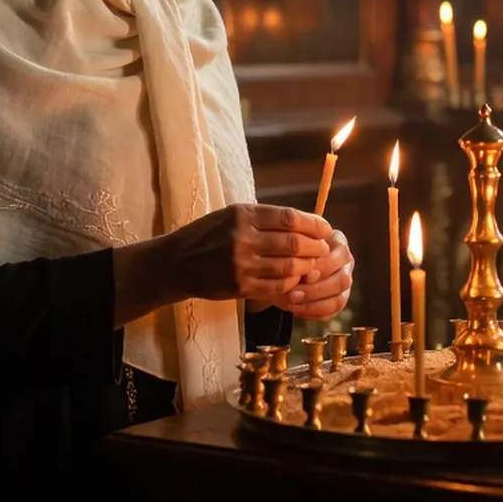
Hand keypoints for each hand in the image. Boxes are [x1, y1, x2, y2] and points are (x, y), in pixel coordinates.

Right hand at [161, 203, 331, 303]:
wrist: (177, 262)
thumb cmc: (209, 234)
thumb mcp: (232, 214)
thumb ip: (265, 218)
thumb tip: (305, 223)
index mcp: (243, 214)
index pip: (290, 218)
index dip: (314, 224)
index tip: (326, 229)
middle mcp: (243, 237)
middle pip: (293, 243)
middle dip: (315, 247)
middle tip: (323, 249)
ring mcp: (241, 264)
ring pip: (288, 267)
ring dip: (306, 267)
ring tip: (311, 264)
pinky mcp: (239, 286)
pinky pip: (276, 287)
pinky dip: (291, 283)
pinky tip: (294, 279)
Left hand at [254, 229, 353, 320]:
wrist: (284, 258)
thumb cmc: (290, 247)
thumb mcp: (295, 245)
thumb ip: (302, 256)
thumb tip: (309, 276)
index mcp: (339, 243)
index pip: (340, 256)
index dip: (322, 267)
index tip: (301, 274)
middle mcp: (346, 263)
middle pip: (343, 281)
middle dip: (316, 290)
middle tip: (292, 295)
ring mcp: (344, 283)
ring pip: (339, 300)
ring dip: (314, 305)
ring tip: (292, 305)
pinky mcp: (338, 299)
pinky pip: (331, 312)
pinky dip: (313, 313)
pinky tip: (296, 310)